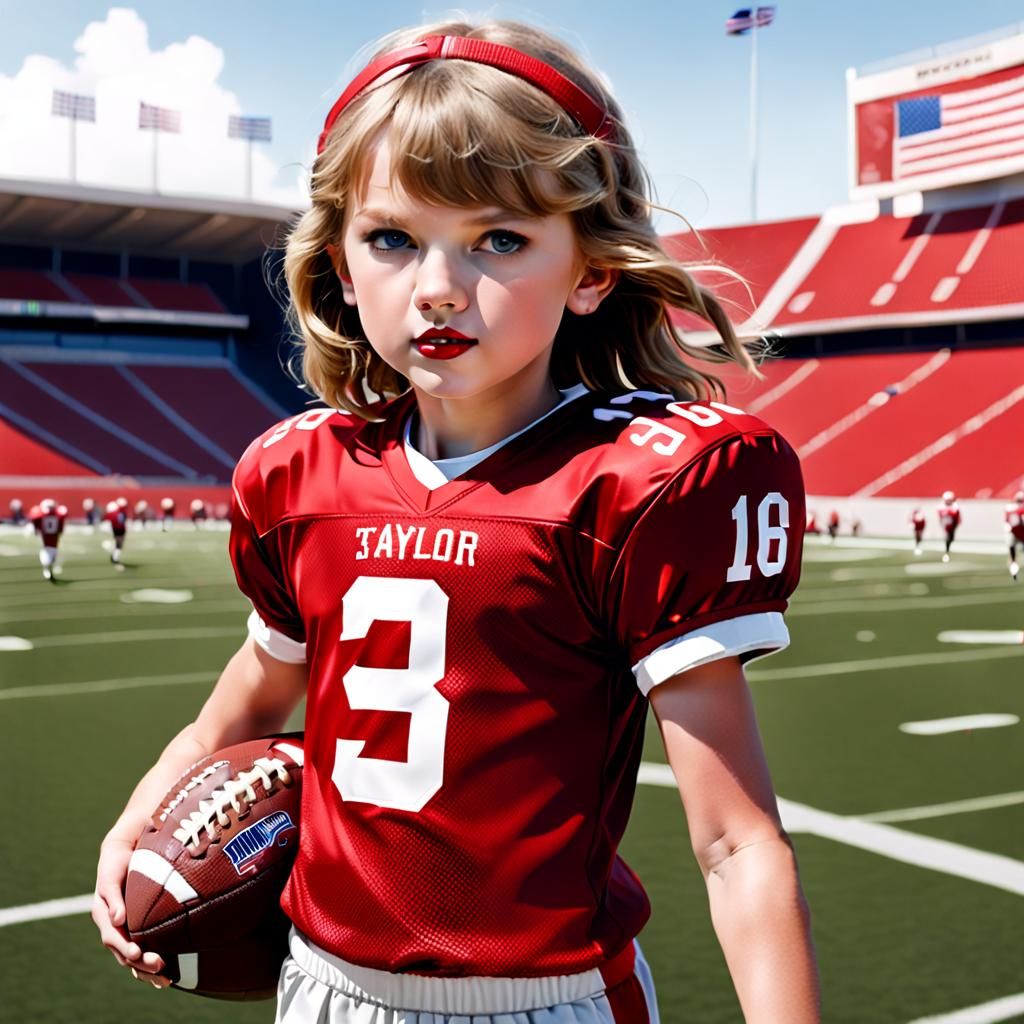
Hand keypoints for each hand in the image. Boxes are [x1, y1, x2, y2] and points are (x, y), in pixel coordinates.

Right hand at [92, 835, 170, 988]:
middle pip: (123, 952)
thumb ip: (113, 897)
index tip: (138, 953)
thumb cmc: (117, 863)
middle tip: (160, 968)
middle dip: (140, 963)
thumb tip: (117, 919)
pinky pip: (141, 950)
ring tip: (165, 980)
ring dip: (146, 969)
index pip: (112, 937)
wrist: (121, 855)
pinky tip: (165, 975)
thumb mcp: (112, 876)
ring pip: (131, 956)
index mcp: (103, 915)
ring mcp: (122, 930)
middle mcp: (112, 926)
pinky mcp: (134, 929)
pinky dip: (148, 964)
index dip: (124, 947)